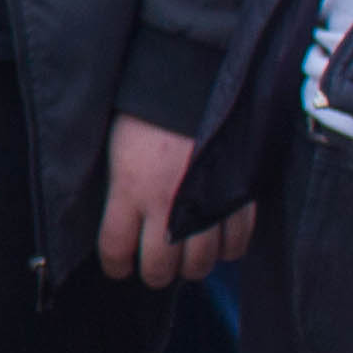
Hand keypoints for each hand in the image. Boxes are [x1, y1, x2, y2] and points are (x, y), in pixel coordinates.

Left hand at [96, 115, 244, 286]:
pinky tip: (217, 241)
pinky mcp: (238, 198)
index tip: (119, 266)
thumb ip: (119, 187)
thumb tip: (118, 218)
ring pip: (199, 265)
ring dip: (191, 267)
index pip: (115, 250)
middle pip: (159, 269)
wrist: (196, 78)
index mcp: (128, 190)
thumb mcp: (117, 145)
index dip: (115, 265)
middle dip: (154, 273)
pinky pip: (236, 245)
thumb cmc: (148, 107)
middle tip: (155, 266)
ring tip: (187, 257)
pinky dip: (226, 251)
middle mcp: (165, 206)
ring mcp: (204, 205)